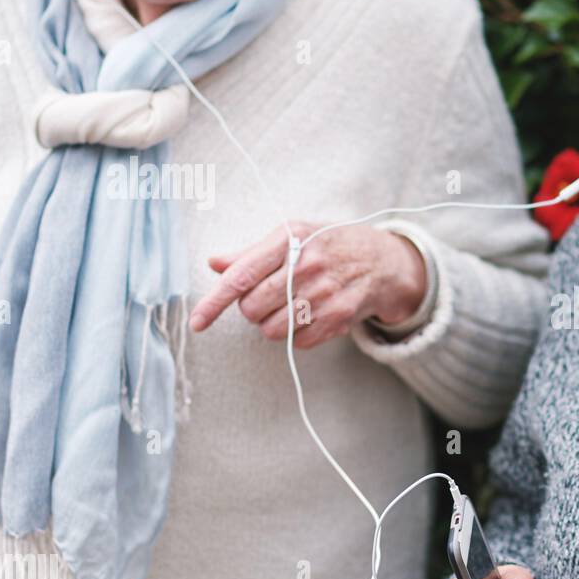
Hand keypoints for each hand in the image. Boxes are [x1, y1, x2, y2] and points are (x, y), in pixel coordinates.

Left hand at [188, 222, 426, 349]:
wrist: (382, 261)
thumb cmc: (329, 245)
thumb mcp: (293, 236)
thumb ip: (251, 253)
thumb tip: (215, 263)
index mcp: (290, 239)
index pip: (241, 276)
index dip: (214, 302)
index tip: (197, 322)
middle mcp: (307, 265)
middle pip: (252, 308)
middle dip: (253, 308)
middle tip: (270, 297)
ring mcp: (325, 293)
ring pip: (272, 329)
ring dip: (274, 324)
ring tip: (292, 306)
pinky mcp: (339, 316)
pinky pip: (298, 342)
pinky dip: (298, 334)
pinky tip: (312, 315)